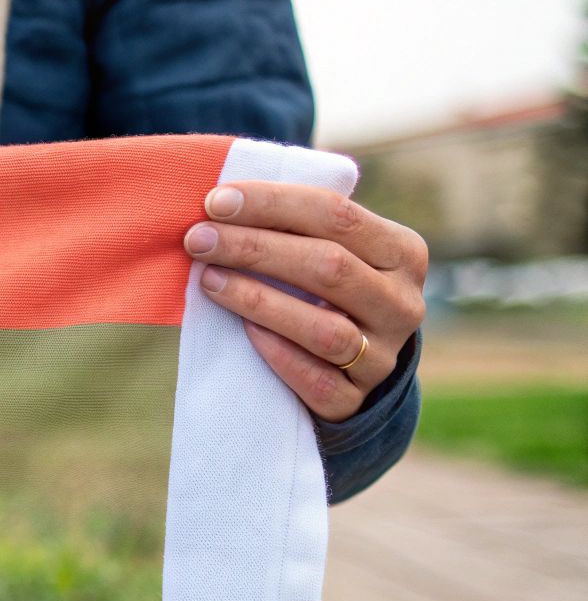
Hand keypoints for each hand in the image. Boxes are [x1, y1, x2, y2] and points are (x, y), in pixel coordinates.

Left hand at [184, 181, 427, 422]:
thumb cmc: (324, 287)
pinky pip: (315, 380)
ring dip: (259, 300)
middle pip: (329, 267)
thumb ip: (294, 225)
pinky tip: (242, 331)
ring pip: (324, 328)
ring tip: (208, 280)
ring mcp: (383, 356)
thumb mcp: (328, 248)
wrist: (350, 364)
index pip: (337, 215)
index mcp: (402, 251)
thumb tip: (220, 201)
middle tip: (197, 239)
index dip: (272, 204)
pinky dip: (277, 354)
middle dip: (255, 248)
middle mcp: (402, 303)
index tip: (214, 201)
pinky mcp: (356, 400)